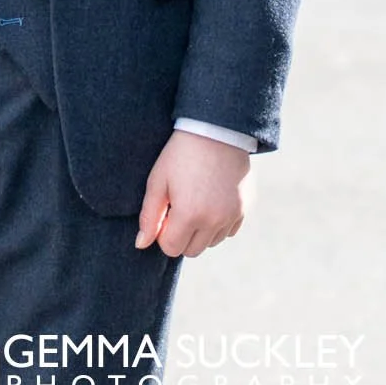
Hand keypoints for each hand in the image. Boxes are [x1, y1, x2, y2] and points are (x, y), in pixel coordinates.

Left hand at [135, 130, 251, 256]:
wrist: (216, 134)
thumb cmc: (179, 156)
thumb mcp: (157, 182)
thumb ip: (149, 216)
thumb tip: (141, 244)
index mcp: (190, 215)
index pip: (171, 248)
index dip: (162, 234)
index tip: (162, 214)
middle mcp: (215, 222)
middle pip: (192, 250)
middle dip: (180, 236)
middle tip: (176, 209)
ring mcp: (232, 217)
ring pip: (211, 243)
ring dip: (199, 232)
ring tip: (193, 202)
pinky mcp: (244, 211)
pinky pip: (228, 232)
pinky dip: (217, 225)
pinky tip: (210, 202)